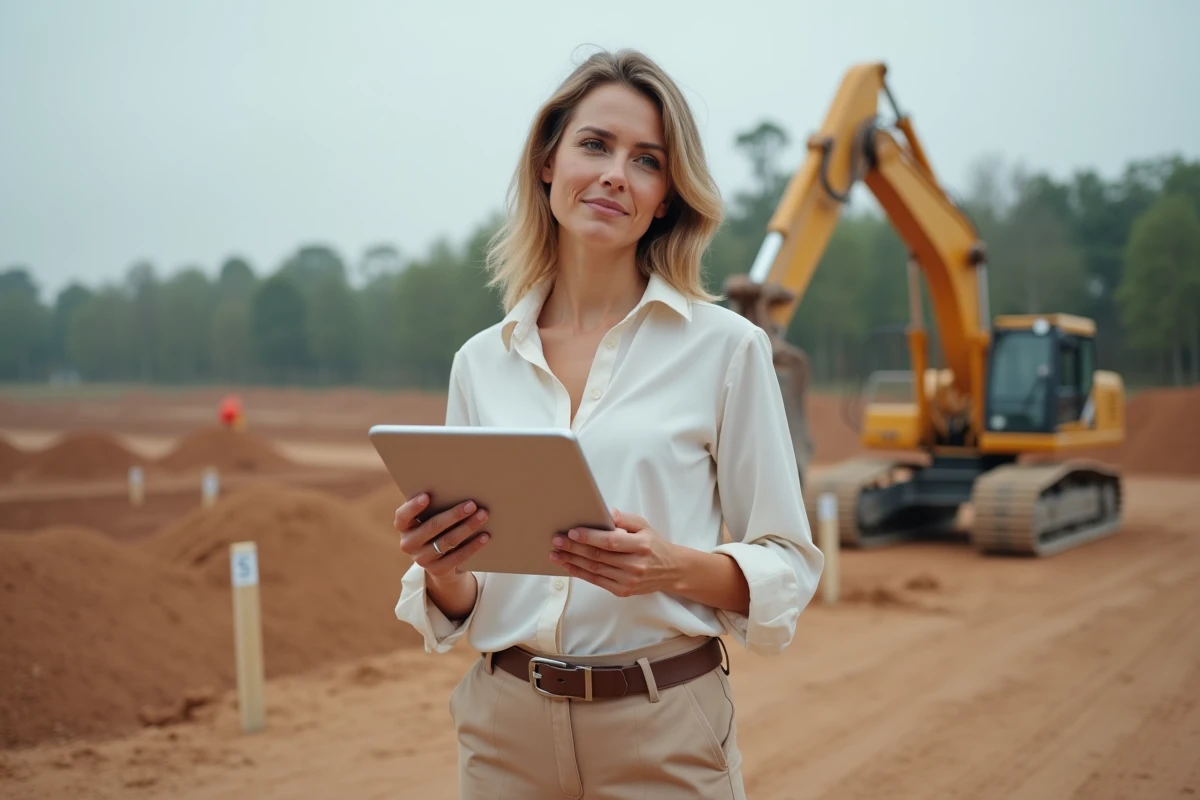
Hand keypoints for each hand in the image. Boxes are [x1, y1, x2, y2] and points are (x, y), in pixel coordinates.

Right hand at [394, 493, 489, 582]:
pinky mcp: (437, 570)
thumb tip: (458, 489)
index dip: (413, 506)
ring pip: (448, 541)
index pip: (403, 516)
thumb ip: (435, 506)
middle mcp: (408, 544)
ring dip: (467, 527)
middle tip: (472, 505)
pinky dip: (473, 545)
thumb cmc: (436, 529)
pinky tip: (484, 536)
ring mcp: (422, 559)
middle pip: (432, 527)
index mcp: (404, 527)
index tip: (427, 496)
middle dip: (454, 514)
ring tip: (482, 516)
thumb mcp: (429, 518)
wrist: (440, 562)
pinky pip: (458, 557)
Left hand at [549, 509, 682, 597]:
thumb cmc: (653, 545)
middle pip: (598, 556)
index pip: (610, 541)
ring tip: (556, 553)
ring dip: (572, 561)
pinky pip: (597, 581)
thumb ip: (624, 519)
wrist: (670, 570)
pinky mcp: (623, 590)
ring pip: (594, 569)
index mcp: (641, 546)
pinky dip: (580, 573)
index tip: (572, 532)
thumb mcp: (643, 526)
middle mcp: (635, 565)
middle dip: (574, 548)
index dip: (589, 537)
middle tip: (556, 541)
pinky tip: (568, 565)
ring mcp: (628, 580)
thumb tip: (606, 513)